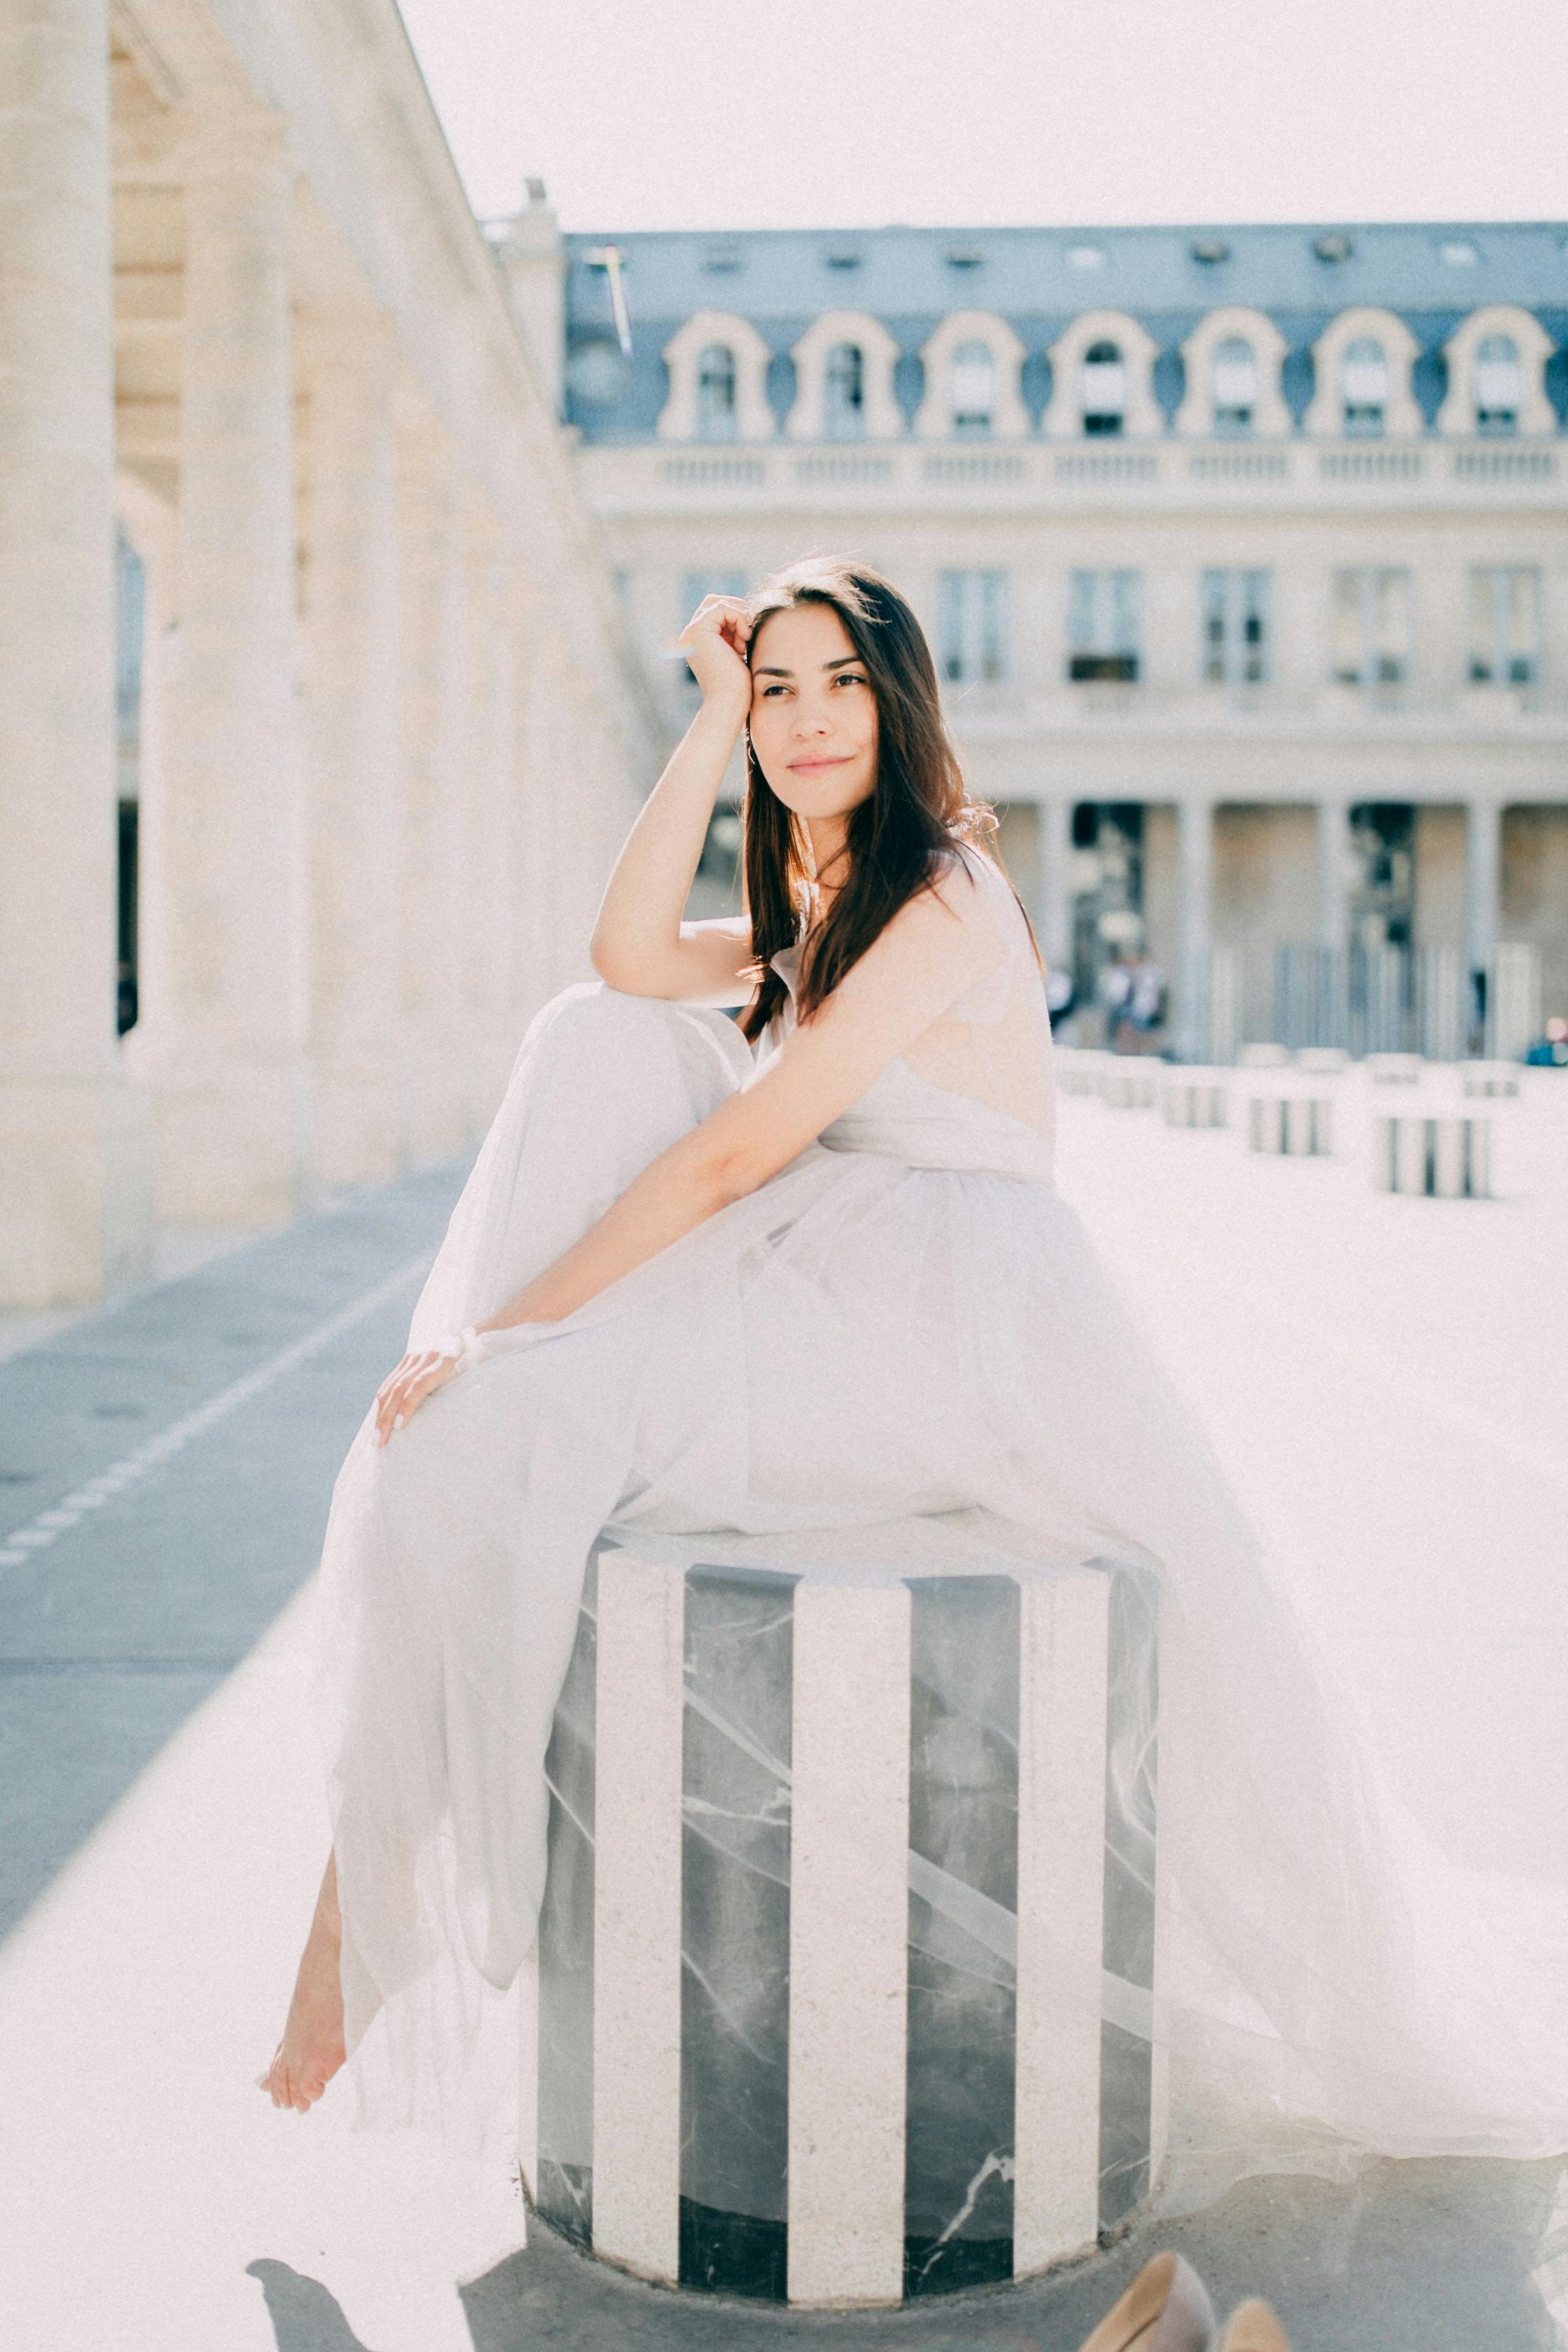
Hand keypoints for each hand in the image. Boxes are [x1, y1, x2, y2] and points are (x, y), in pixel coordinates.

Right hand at [372, 1331, 476, 1446]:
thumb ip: (468, 1387)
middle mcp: (426, 1355)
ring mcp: (414, 1355)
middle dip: (387, 1417)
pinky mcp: (407, 1358)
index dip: (408, 1405)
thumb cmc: (477, 1358)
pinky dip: (382, 1402)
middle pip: (400, 1388)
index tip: (400, 1426)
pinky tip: (378, 1419)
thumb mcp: (477, 1369)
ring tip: (376, 1437)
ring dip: (380, 1413)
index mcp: (446, 1358)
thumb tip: (462, 1419)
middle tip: (381, 1441)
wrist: (468, 1331)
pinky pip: (389, 1381)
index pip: (420, 1384)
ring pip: (391, 1386)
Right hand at [677, 594, 751, 717]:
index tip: (746, 639)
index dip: (736, 617)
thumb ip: (734, 635)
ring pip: (719, 603)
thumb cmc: (737, 686)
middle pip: (714, 602)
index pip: (716, 612)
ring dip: (739, 618)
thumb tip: (746, 613)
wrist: (729, 702)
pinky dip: (739, 618)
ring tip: (745, 641)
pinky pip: (723, 608)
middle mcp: (690, 636)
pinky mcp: (698, 631)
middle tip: (748, 632)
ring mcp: (691, 633)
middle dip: (736, 611)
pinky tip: (744, 638)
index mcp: (697, 642)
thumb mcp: (737, 654)